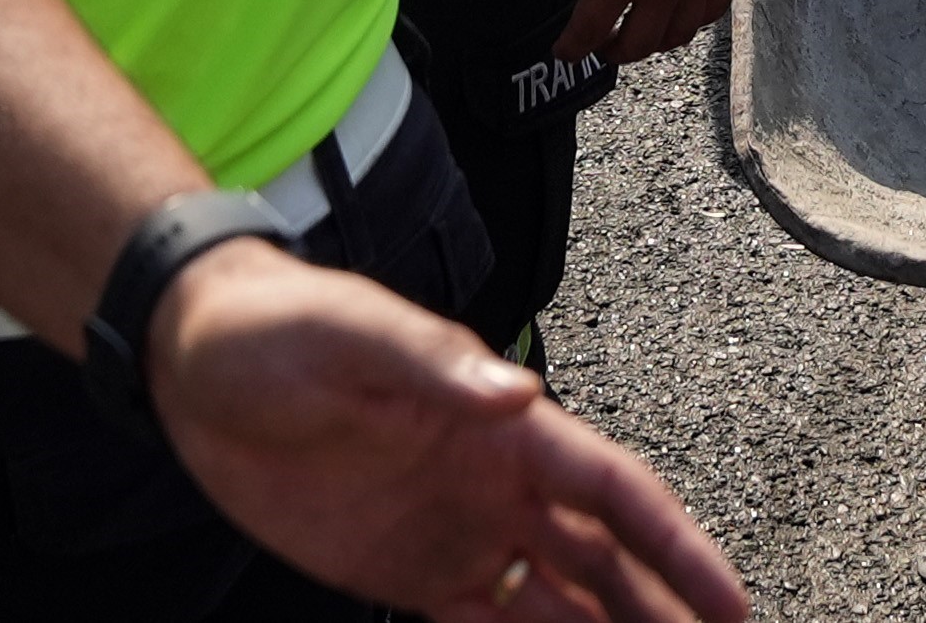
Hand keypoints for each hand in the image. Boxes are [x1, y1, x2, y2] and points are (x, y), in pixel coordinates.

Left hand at [144, 245, 746, 620]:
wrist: (195, 362)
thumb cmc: (280, 330)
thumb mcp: (354, 335)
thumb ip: (433, 364)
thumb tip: (517, 391)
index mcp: (504, 427)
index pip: (614, 493)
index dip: (679, 548)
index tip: (730, 606)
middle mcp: (499, 485)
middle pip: (605, 563)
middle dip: (662, 611)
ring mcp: (459, 532)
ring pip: (560, 605)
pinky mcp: (408, 574)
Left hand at [551, 0, 742, 73]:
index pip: (591, 30)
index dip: (572, 48)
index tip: (565, 52)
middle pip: (637, 45)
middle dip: (612, 50)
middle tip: (603, 42)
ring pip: (676, 37)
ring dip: (652, 40)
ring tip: (640, 28)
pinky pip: (709, 14)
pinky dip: (689, 21)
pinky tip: (676, 10)